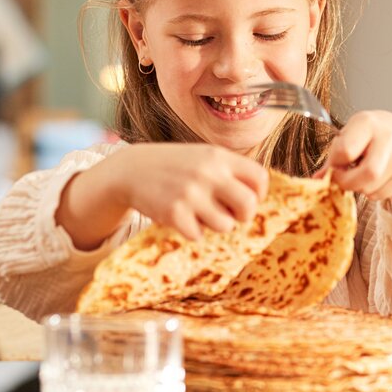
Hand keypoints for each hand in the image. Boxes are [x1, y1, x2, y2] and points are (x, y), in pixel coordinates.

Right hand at [109, 143, 268, 239]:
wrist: (131, 170)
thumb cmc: (175, 166)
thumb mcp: (203, 157)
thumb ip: (230, 172)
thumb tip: (258, 201)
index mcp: (219, 156)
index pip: (260, 178)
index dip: (258, 194)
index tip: (246, 199)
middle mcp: (208, 173)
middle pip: (249, 206)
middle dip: (243, 216)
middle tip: (230, 214)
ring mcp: (191, 193)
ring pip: (225, 225)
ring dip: (214, 224)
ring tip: (198, 212)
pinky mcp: (174, 213)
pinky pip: (198, 235)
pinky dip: (191, 231)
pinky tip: (180, 216)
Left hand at [318, 110, 391, 217]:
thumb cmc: (370, 133)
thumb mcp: (350, 135)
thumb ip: (334, 156)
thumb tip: (317, 179)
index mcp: (367, 123)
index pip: (346, 151)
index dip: (335, 163)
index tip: (335, 164)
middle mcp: (388, 138)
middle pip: (367, 174)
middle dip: (348, 182)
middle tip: (342, 178)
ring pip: (372, 187)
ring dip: (359, 187)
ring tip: (359, 174)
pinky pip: (382, 194)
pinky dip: (372, 192)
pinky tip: (373, 179)